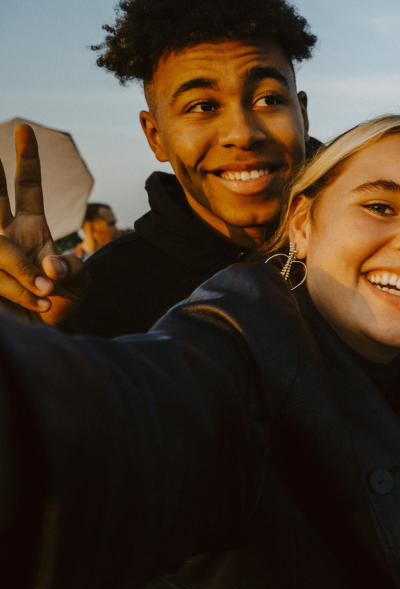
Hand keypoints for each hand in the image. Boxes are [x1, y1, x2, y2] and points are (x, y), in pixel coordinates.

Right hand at [0, 124, 86, 323]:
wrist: (43, 335)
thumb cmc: (61, 304)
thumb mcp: (79, 286)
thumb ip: (73, 272)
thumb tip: (49, 266)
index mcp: (32, 229)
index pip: (27, 189)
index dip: (27, 161)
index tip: (26, 129)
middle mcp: (6, 236)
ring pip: (0, 251)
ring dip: (24, 276)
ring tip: (47, 293)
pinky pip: (0, 278)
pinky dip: (21, 293)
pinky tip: (38, 303)